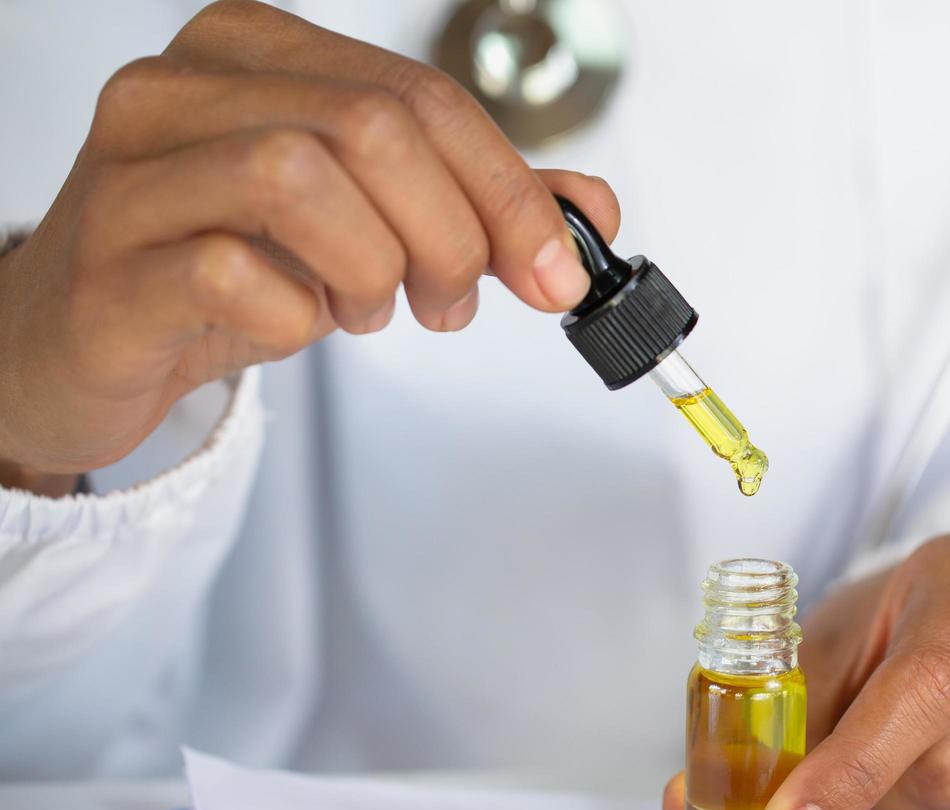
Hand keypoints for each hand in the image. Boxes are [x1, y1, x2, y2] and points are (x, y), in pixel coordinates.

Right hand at [0, 0, 617, 492]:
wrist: (87, 342)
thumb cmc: (223, 269)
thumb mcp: (362, 224)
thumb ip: (475, 207)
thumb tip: (589, 211)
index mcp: (255, 53)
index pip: (420, 96)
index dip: (510, 189)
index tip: (556, 268)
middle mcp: (184, 88)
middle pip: (373, 128)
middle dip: (453, 232)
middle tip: (453, 301)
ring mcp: (132, 170)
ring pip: (299, 176)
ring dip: (373, 267)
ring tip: (369, 308)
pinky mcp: (108, 264)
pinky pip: (232, 273)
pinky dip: (296, 316)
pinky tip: (294, 323)